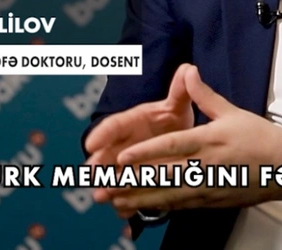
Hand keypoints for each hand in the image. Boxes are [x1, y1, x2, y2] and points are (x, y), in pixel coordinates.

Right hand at [84, 63, 194, 207]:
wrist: (178, 137)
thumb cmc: (172, 118)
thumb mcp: (177, 105)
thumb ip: (179, 91)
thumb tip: (188, 69)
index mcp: (132, 122)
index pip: (114, 125)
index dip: (102, 134)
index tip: (92, 143)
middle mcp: (124, 143)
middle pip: (107, 154)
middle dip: (99, 164)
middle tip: (92, 174)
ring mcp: (127, 164)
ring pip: (113, 175)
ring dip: (107, 185)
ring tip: (102, 196)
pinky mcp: (135, 181)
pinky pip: (127, 193)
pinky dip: (125, 203)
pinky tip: (124, 211)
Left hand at [98, 65, 281, 215]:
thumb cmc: (260, 137)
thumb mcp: (232, 112)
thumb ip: (205, 95)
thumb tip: (188, 71)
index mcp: (210, 141)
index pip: (172, 147)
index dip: (146, 153)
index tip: (122, 157)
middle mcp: (207, 167)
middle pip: (164, 177)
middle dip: (133, 182)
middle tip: (105, 186)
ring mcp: (209, 187)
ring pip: (169, 196)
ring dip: (140, 199)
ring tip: (115, 201)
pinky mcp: (212, 200)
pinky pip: (181, 206)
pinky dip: (159, 208)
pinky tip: (142, 209)